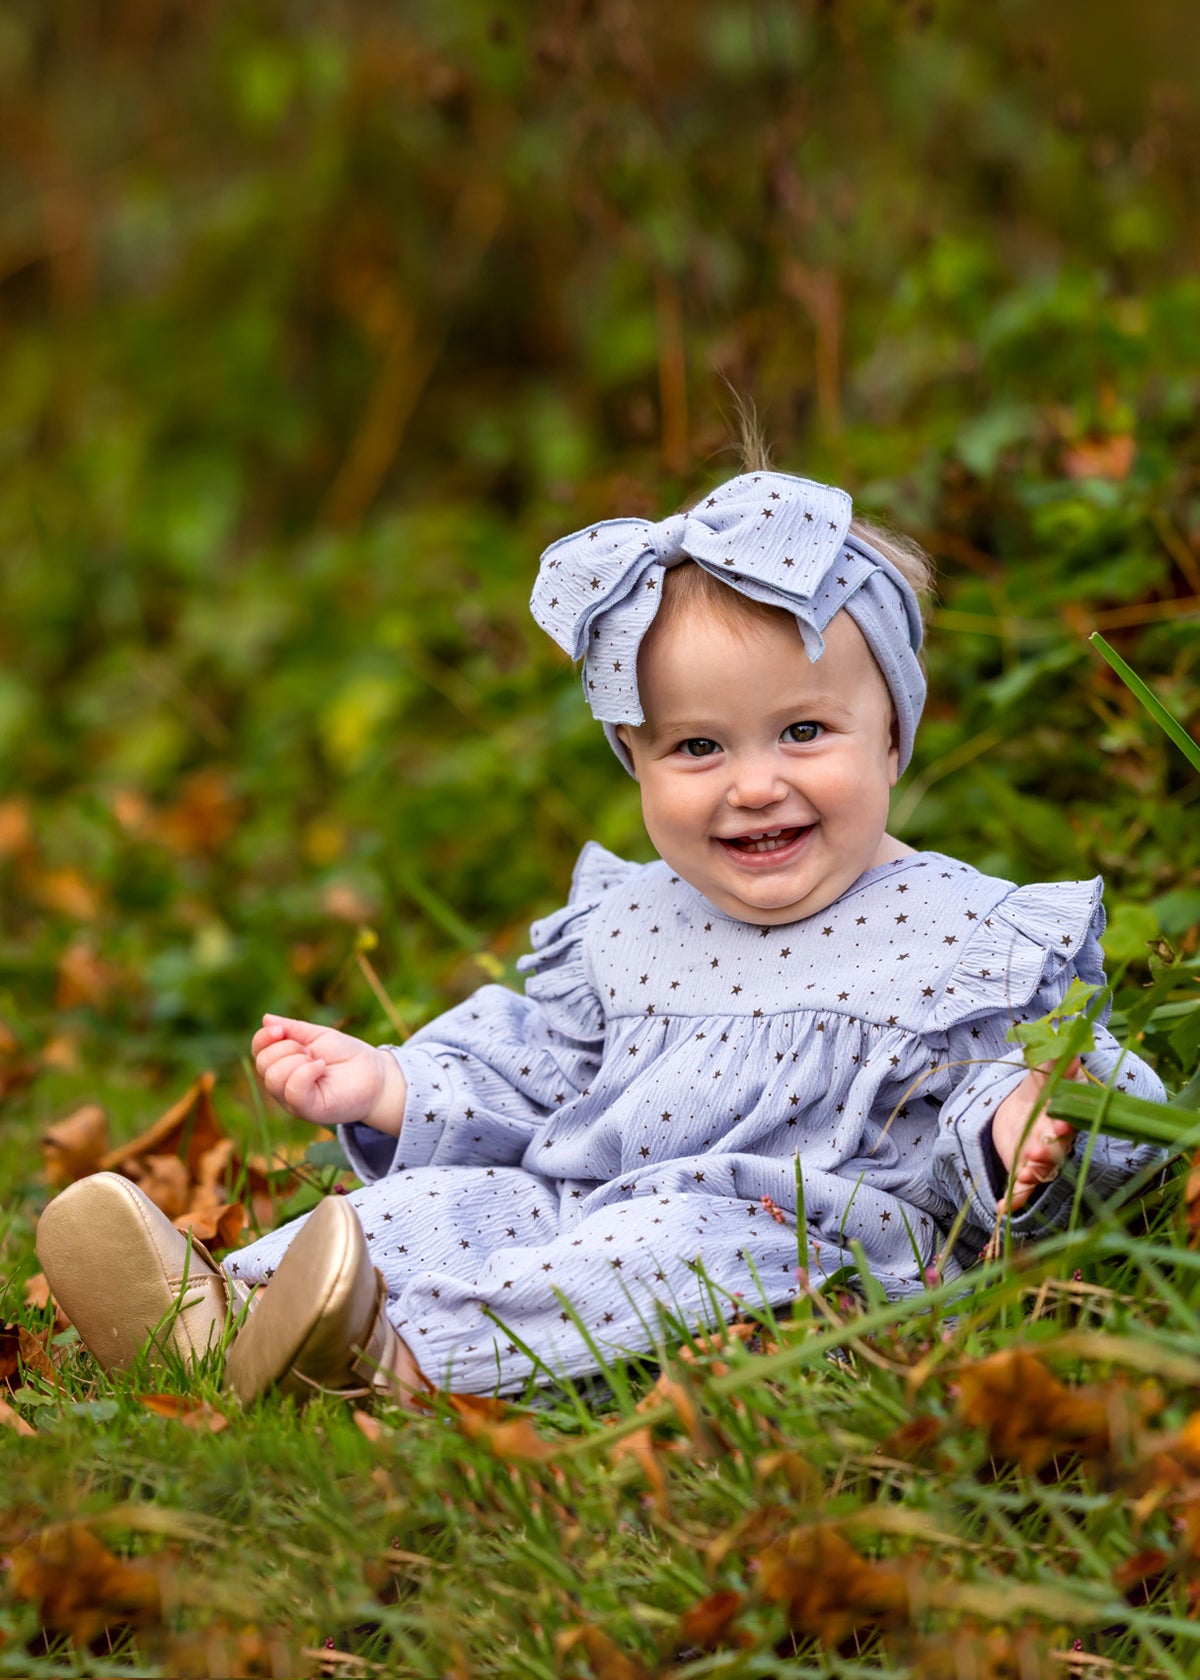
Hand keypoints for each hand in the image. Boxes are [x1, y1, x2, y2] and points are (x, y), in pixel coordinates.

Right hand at [251, 1015, 406, 1135]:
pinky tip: (321, 1068)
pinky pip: (293, 1090)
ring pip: (275, 1077)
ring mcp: (293, 1100)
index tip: (280, 1029)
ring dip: (298, 1061)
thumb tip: (266, 1018)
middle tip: (313, 1052)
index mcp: (283, 1065)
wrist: (375, 1075)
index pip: (258, 1051)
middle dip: (288, 1048)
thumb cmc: (347, 1056)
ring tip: (319, 1062)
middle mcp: (283, 1085)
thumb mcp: (318, 1036)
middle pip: (264, 1063)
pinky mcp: (308, 1110)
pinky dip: (306, 1073)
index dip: (263, 1037)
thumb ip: (293, 1029)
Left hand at [991, 1057, 1084, 1212]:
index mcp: (1062, 1116)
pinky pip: (1022, 1190)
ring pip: (1042, 1171)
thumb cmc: (1038, 1092)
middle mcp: (1056, 1141)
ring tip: (1022, 1175)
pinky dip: (1014, 1201)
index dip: (1064, 1124)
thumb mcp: (1040, 1077)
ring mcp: (1041, 1158)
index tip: (1058, 1124)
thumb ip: (1051, 1065)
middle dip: (1047, 1153)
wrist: (1022, 1110)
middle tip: (1036, 1153)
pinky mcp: (1025, 1170)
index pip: (1068, 1121)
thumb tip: (1067, 1046)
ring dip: (1033, 1175)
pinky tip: (1003, 1210)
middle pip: (1057, 1150)